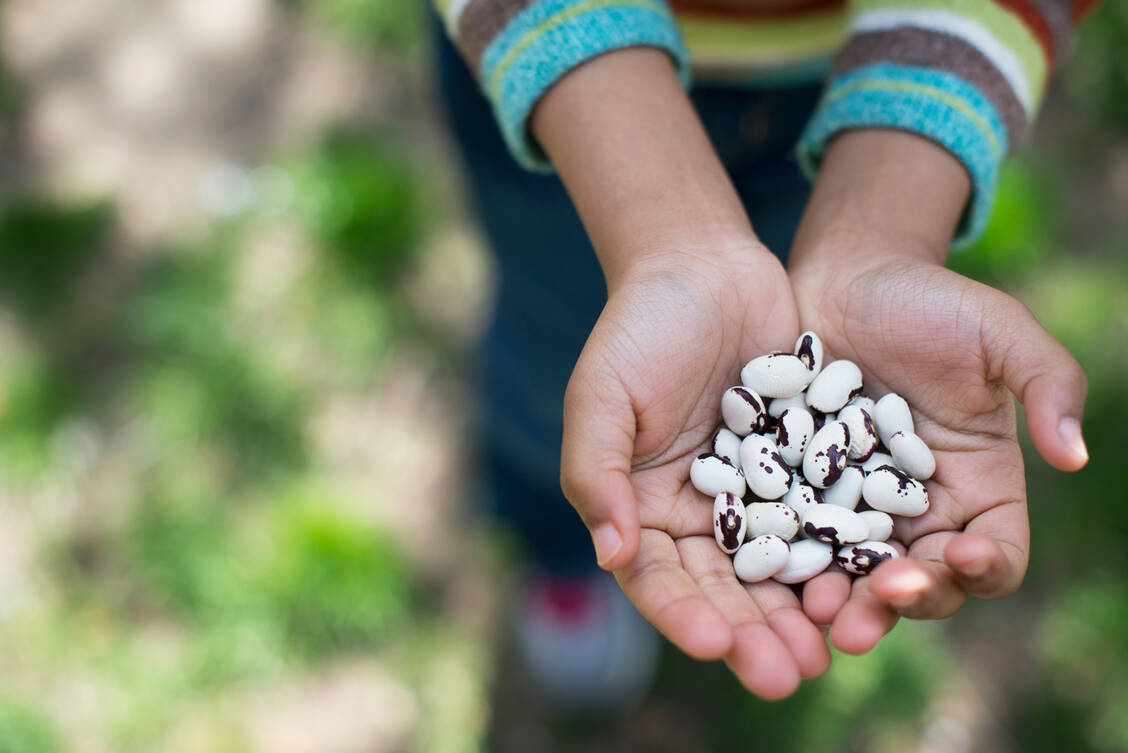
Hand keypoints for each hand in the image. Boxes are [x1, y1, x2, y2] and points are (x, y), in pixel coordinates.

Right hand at [531, 47, 831, 695]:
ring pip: (780, 571)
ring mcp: (754, 497)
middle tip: (789, 675)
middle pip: (725, 590)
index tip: (716, 646)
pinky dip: (842, 557)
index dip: (684, 616)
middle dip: (754, 635)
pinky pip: (825, 522)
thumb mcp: (601, 396)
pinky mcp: (803, 471)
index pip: (659, 579)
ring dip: (803, 613)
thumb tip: (610, 555)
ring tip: (833, 651)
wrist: (705, 268)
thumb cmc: (638, 330)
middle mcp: (697, 515)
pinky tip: (868, 584)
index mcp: (641, 508)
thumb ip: (596, 474)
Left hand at [788, 131, 1088, 653]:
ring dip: (842, 600)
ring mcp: (851, 507)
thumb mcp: (998, 330)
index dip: (984, 566)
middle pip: (921, 580)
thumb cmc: (928, 300)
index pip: (994, 551)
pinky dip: (785, 562)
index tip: (960, 554)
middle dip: (906, 600)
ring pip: (852, 575)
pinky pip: (792, 538)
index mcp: (978, 485)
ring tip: (823, 608)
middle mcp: (917, 509)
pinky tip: (768, 569)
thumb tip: (1076, 456)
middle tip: (883, 600)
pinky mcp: (795, 494)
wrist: (841, 279)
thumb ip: (1048, 384)